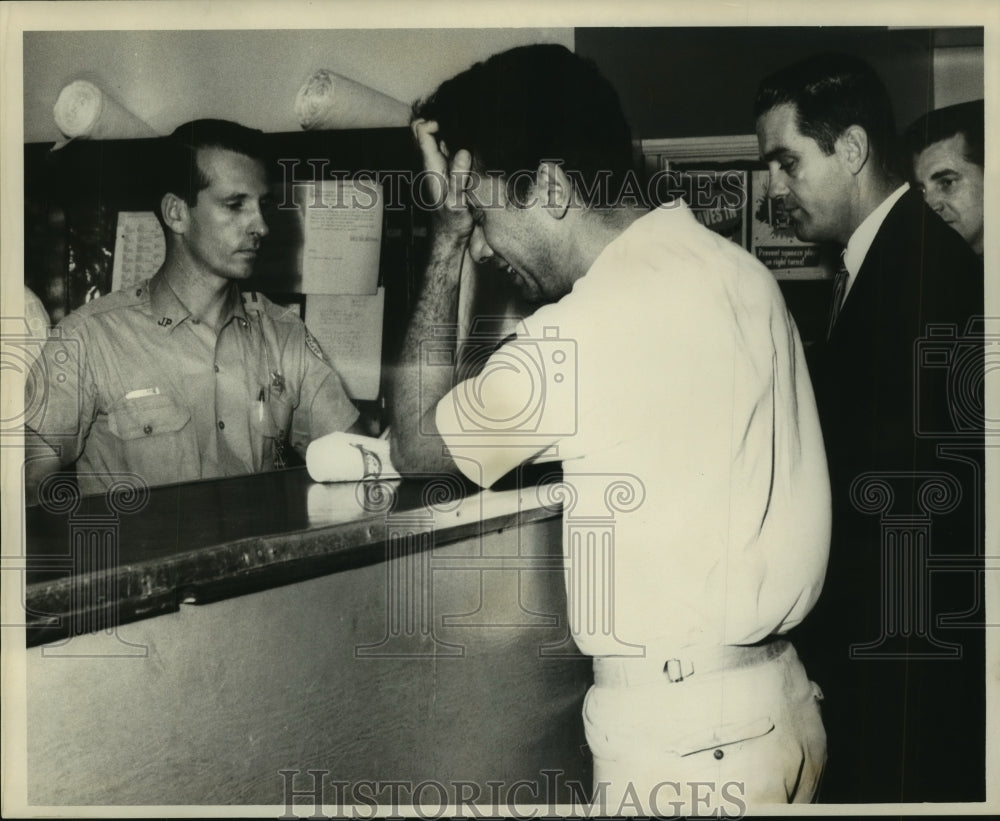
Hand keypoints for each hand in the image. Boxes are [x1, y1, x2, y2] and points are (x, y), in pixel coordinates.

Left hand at [412, 119, 473, 241]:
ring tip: (467, 132)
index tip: (450, 126)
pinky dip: (458, 144)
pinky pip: (451, 150)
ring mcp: (442, 166)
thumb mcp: (456, 202)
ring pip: (439, 139)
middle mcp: (434, 163)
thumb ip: (458, 178)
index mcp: (431, 167)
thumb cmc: (452, 223)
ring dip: (450, 132)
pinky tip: (470, 146)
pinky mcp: (451, 171)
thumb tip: (462, 152)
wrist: (452, 236)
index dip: (432, 123)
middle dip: (440, 123)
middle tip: (460, 126)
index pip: (421, 133)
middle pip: (426, 131)